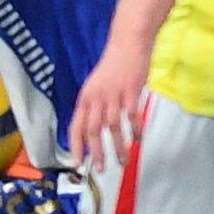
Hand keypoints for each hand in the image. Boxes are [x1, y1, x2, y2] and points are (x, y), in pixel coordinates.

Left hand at [67, 40, 151, 171]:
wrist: (127, 44)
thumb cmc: (113, 67)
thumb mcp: (96, 87)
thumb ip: (94, 106)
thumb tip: (92, 129)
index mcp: (85, 98)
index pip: (75, 126)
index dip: (75, 145)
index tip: (78, 162)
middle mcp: (96, 98)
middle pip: (92, 130)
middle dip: (96, 152)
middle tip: (100, 169)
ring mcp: (113, 95)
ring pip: (112, 127)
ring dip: (118, 147)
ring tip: (123, 161)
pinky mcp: (130, 92)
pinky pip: (131, 116)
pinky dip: (135, 130)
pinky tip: (138, 139)